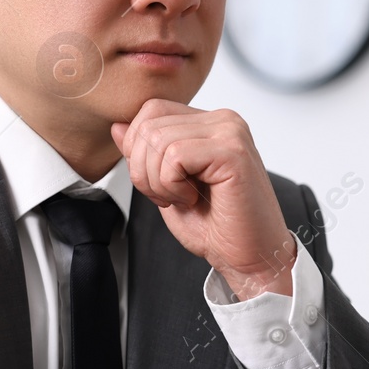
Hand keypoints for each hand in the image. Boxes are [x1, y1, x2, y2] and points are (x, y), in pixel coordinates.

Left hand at [112, 101, 296, 299]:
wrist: (251, 258)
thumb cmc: (216, 228)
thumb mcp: (166, 185)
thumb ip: (145, 153)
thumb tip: (117, 125)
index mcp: (210, 123)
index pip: (151, 110)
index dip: (138, 150)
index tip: (159, 185)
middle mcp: (224, 120)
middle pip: (149, 123)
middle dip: (142, 169)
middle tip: (168, 197)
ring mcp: (230, 132)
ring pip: (158, 139)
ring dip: (157, 181)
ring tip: (183, 200)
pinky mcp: (232, 152)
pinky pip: (174, 155)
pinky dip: (171, 185)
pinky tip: (192, 199)